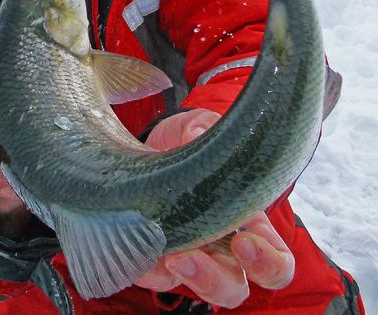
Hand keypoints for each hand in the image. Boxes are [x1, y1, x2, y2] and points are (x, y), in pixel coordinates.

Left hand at [136, 110, 294, 308]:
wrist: (142, 144)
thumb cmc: (182, 140)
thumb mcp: (196, 126)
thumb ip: (202, 126)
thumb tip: (194, 135)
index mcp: (246, 220)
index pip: (277, 260)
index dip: (269, 262)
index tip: (243, 242)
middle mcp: (221, 247)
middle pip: (237, 287)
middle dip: (219, 279)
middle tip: (194, 256)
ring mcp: (190, 256)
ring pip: (202, 290)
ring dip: (191, 279)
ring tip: (172, 257)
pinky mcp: (154, 260)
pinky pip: (156, 278)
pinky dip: (150, 270)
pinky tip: (140, 249)